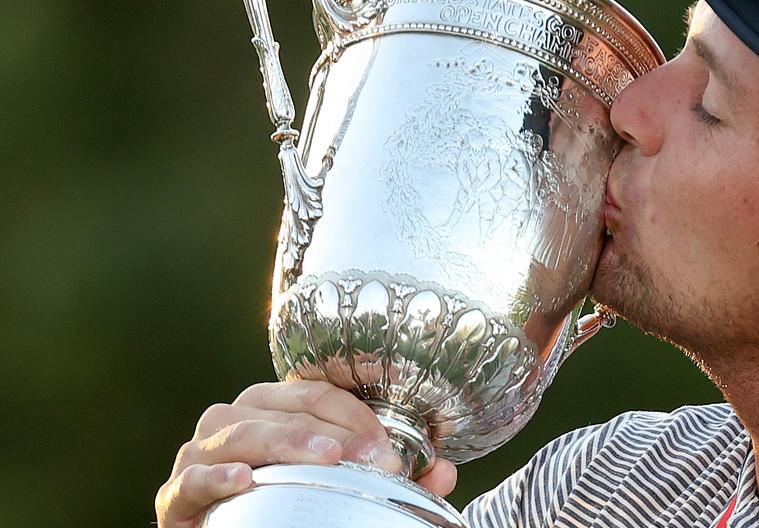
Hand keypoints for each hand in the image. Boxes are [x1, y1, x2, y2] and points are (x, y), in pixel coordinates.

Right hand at [155, 380, 455, 527]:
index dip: (354, 414)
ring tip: (326, 458)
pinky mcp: (175, 496)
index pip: (314, 392)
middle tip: (370, 457)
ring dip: (285, 442)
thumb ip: (394, 479)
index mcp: (270, 409)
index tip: (389, 447)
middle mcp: (231, 421)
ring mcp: (197, 455)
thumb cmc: (283, 504)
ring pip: (238, 431)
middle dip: (330, 430)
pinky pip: (191, 478)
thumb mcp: (341, 487)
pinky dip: (216, 476)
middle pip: (278, 407)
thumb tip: (445, 473)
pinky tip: (244, 481)